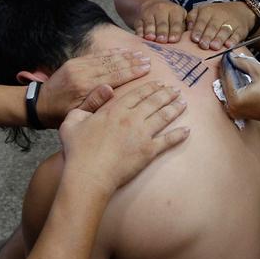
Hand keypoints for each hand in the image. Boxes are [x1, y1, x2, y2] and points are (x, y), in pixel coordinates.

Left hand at [37, 49, 152, 124]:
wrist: (39, 104)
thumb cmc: (61, 114)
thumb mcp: (77, 114)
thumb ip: (94, 102)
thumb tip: (110, 89)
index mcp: (84, 87)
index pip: (114, 76)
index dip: (132, 71)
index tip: (146, 68)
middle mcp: (81, 73)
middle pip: (112, 65)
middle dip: (131, 62)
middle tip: (148, 60)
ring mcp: (77, 65)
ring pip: (105, 58)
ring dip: (124, 56)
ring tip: (139, 54)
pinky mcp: (74, 62)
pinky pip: (95, 56)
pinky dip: (110, 53)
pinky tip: (121, 51)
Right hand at [59, 82, 189, 194]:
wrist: (89, 175)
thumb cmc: (78, 150)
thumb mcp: (72, 121)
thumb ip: (86, 104)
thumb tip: (100, 91)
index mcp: (115, 109)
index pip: (137, 94)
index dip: (150, 87)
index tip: (159, 83)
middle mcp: (132, 119)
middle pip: (154, 102)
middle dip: (166, 94)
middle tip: (176, 90)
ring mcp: (142, 135)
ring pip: (164, 117)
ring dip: (175, 108)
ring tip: (183, 103)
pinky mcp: (148, 152)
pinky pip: (168, 141)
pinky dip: (179, 135)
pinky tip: (187, 130)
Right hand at [135, 0, 187, 42]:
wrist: (149, 2)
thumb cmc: (169, 16)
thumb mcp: (179, 16)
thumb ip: (183, 27)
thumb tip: (190, 39)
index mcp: (175, 11)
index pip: (176, 22)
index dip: (175, 31)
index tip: (174, 39)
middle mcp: (161, 10)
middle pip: (162, 23)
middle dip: (162, 32)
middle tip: (163, 40)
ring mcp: (149, 13)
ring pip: (150, 24)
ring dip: (150, 31)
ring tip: (151, 38)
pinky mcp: (139, 18)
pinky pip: (139, 25)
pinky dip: (139, 31)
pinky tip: (140, 37)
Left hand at [186, 2, 251, 50]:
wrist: (240, 11)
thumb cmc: (215, 15)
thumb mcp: (202, 11)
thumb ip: (192, 18)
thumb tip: (187, 28)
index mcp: (207, 11)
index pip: (202, 21)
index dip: (198, 30)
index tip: (195, 39)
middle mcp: (219, 16)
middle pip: (213, 27)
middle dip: (208, 36)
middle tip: (203, 45)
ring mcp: (231, 23)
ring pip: (224, 31)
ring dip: (219, 39)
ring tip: (214, 47)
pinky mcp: (241, 30)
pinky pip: (237, 35)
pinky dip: (233, 40)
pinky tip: (229, 45)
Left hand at [219, 53, 259, 129]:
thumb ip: (244, 63)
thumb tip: (233, 57)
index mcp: (234, 99)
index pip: (226, 75)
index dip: (227, 62)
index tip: (227, 53)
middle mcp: (232, 108)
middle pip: (226, 83)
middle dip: (229, 69)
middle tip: (231, 56)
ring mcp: (236, 112)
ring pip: (230, 89)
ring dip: (233, 77)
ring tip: (237, 64)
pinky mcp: (241, 113)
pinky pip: (235, 95)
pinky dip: (238, 85)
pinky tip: (241, 75)